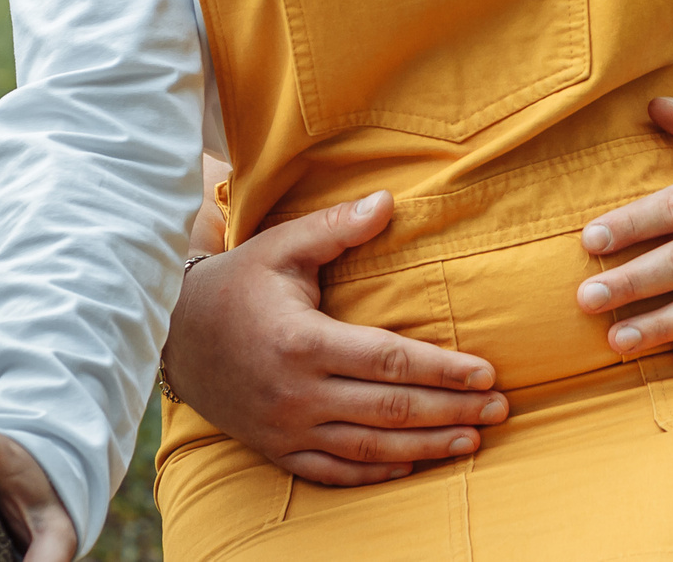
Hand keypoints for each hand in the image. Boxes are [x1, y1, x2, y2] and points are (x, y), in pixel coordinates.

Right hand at [162, 190, 509, 485]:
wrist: (173, 335)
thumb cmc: (238, 284)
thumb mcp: (282, 246)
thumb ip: (337, 227)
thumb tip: (389, 200)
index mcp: (301, 341)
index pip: (387, 360)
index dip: (441, 369)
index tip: (486, 372)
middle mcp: (295, 392)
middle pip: (388, 409)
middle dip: (450, 410)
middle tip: (499, 408)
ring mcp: (284, 427)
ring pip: (367, 448)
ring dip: (426, 446)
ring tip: (473, 438)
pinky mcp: (275, 448)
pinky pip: (333, 471)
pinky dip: (376, 472)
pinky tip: (415, 463)